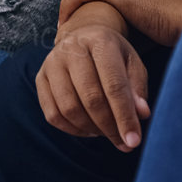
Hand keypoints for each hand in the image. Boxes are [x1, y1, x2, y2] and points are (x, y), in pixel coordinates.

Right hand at [36, 19, 149, 149]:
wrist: (83, 37)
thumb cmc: (113, 56)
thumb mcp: (132, 64)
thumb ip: (137, 88)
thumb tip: (141, 114)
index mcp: (101, 41)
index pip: (114, 85)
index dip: (125, 116)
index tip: (134, 141)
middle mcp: (72, 49)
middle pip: (90, 98)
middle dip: (109, 127)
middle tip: (123, 144)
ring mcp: (52, 63)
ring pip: (69, 109)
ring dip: (91, 129)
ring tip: (107, 132)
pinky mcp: (40, 78)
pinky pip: (52, 114)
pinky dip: (72, 130)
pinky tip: (89, 129)